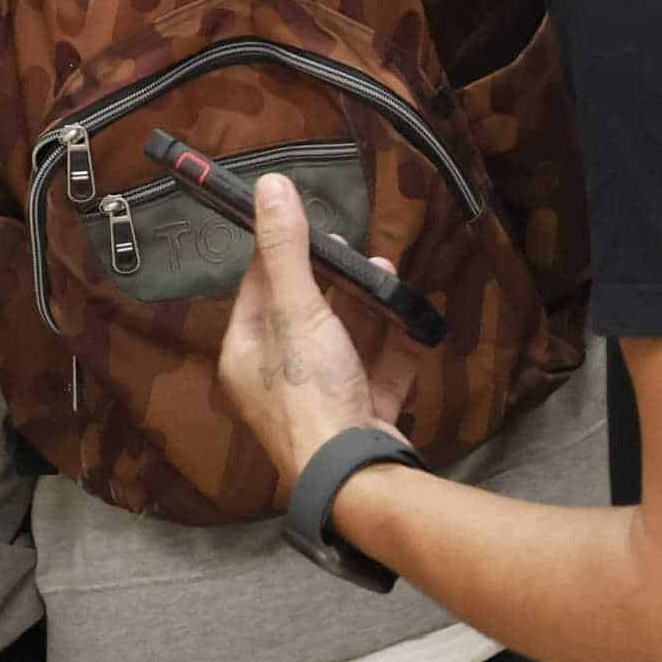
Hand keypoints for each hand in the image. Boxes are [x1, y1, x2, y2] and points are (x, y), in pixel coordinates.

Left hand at [213, 173, 417, 494]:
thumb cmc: (311, 391)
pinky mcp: (361, 416)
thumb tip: (269, 184)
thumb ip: (285, 249)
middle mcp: (276, 379)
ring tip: (389, 275)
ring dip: (369, 306)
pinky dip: (397, 346)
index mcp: (246, 354)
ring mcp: (322, 400)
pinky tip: (415, 322)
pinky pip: (379, 372)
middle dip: (335, 279)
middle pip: (304, 313)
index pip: (257, 287)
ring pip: (345, 340)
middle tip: (356, 251)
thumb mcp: (296, 311)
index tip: (310, 223)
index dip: (282, 252)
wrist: (355, 476)